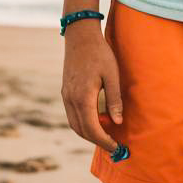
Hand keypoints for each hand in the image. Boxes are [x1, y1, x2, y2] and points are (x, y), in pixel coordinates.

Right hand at [60, 24, 123, 153]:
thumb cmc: (100, 53)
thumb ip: (114, 100)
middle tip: (113, 145)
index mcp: (83, 97)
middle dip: (97, 141)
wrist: (80, 36)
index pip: (92, 128)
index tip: (116, 146)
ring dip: (88, 134)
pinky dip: (83, 123)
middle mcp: (71, 99)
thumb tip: (117, 123)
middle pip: (82, 130)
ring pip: (74, 124)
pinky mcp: (65, 91)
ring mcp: (66, 96)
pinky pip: (72, 115)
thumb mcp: (112, 75)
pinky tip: (95, 121)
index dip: (104, 140)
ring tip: (105, 135)